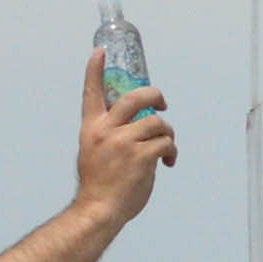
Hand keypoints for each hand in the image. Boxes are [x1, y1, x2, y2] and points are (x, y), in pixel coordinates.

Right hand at [78, 47, 176, 224]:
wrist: (99, 210)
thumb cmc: (98, 186)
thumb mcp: (93, 152)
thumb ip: (109, 135)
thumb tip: (135, 127)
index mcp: (91, 129)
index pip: (91, 93)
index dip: (94, 70)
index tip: (99, 51)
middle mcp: (106, 131)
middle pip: (135, 97)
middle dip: (154, 95)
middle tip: (162, 104)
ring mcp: (124, 143)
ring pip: (157, 122)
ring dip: (167, 134)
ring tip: (165, 148)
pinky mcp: (142, 156)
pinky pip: (166, 142)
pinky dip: (171, 151)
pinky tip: (167, 162)